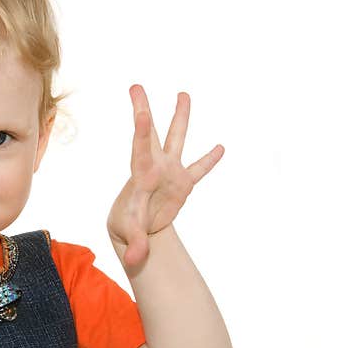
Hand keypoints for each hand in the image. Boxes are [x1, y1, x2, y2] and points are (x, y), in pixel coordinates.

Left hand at [107, 85, 223, 268]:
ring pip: (176, 140)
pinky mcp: (182, 184)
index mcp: (141, 175)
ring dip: (180, 118)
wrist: (134, 229)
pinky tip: (219, 148)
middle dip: (143, 110)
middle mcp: (155, 167)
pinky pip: (198, 169)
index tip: (143, 111)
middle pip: (151, 135)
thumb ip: (136, 245)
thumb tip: (136, 261)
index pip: (141, 149)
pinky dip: (208, 161)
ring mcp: (170, 172)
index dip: (143, 130)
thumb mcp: (131, 235)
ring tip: (184, 94)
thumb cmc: (128, 226)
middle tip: (135, 86)